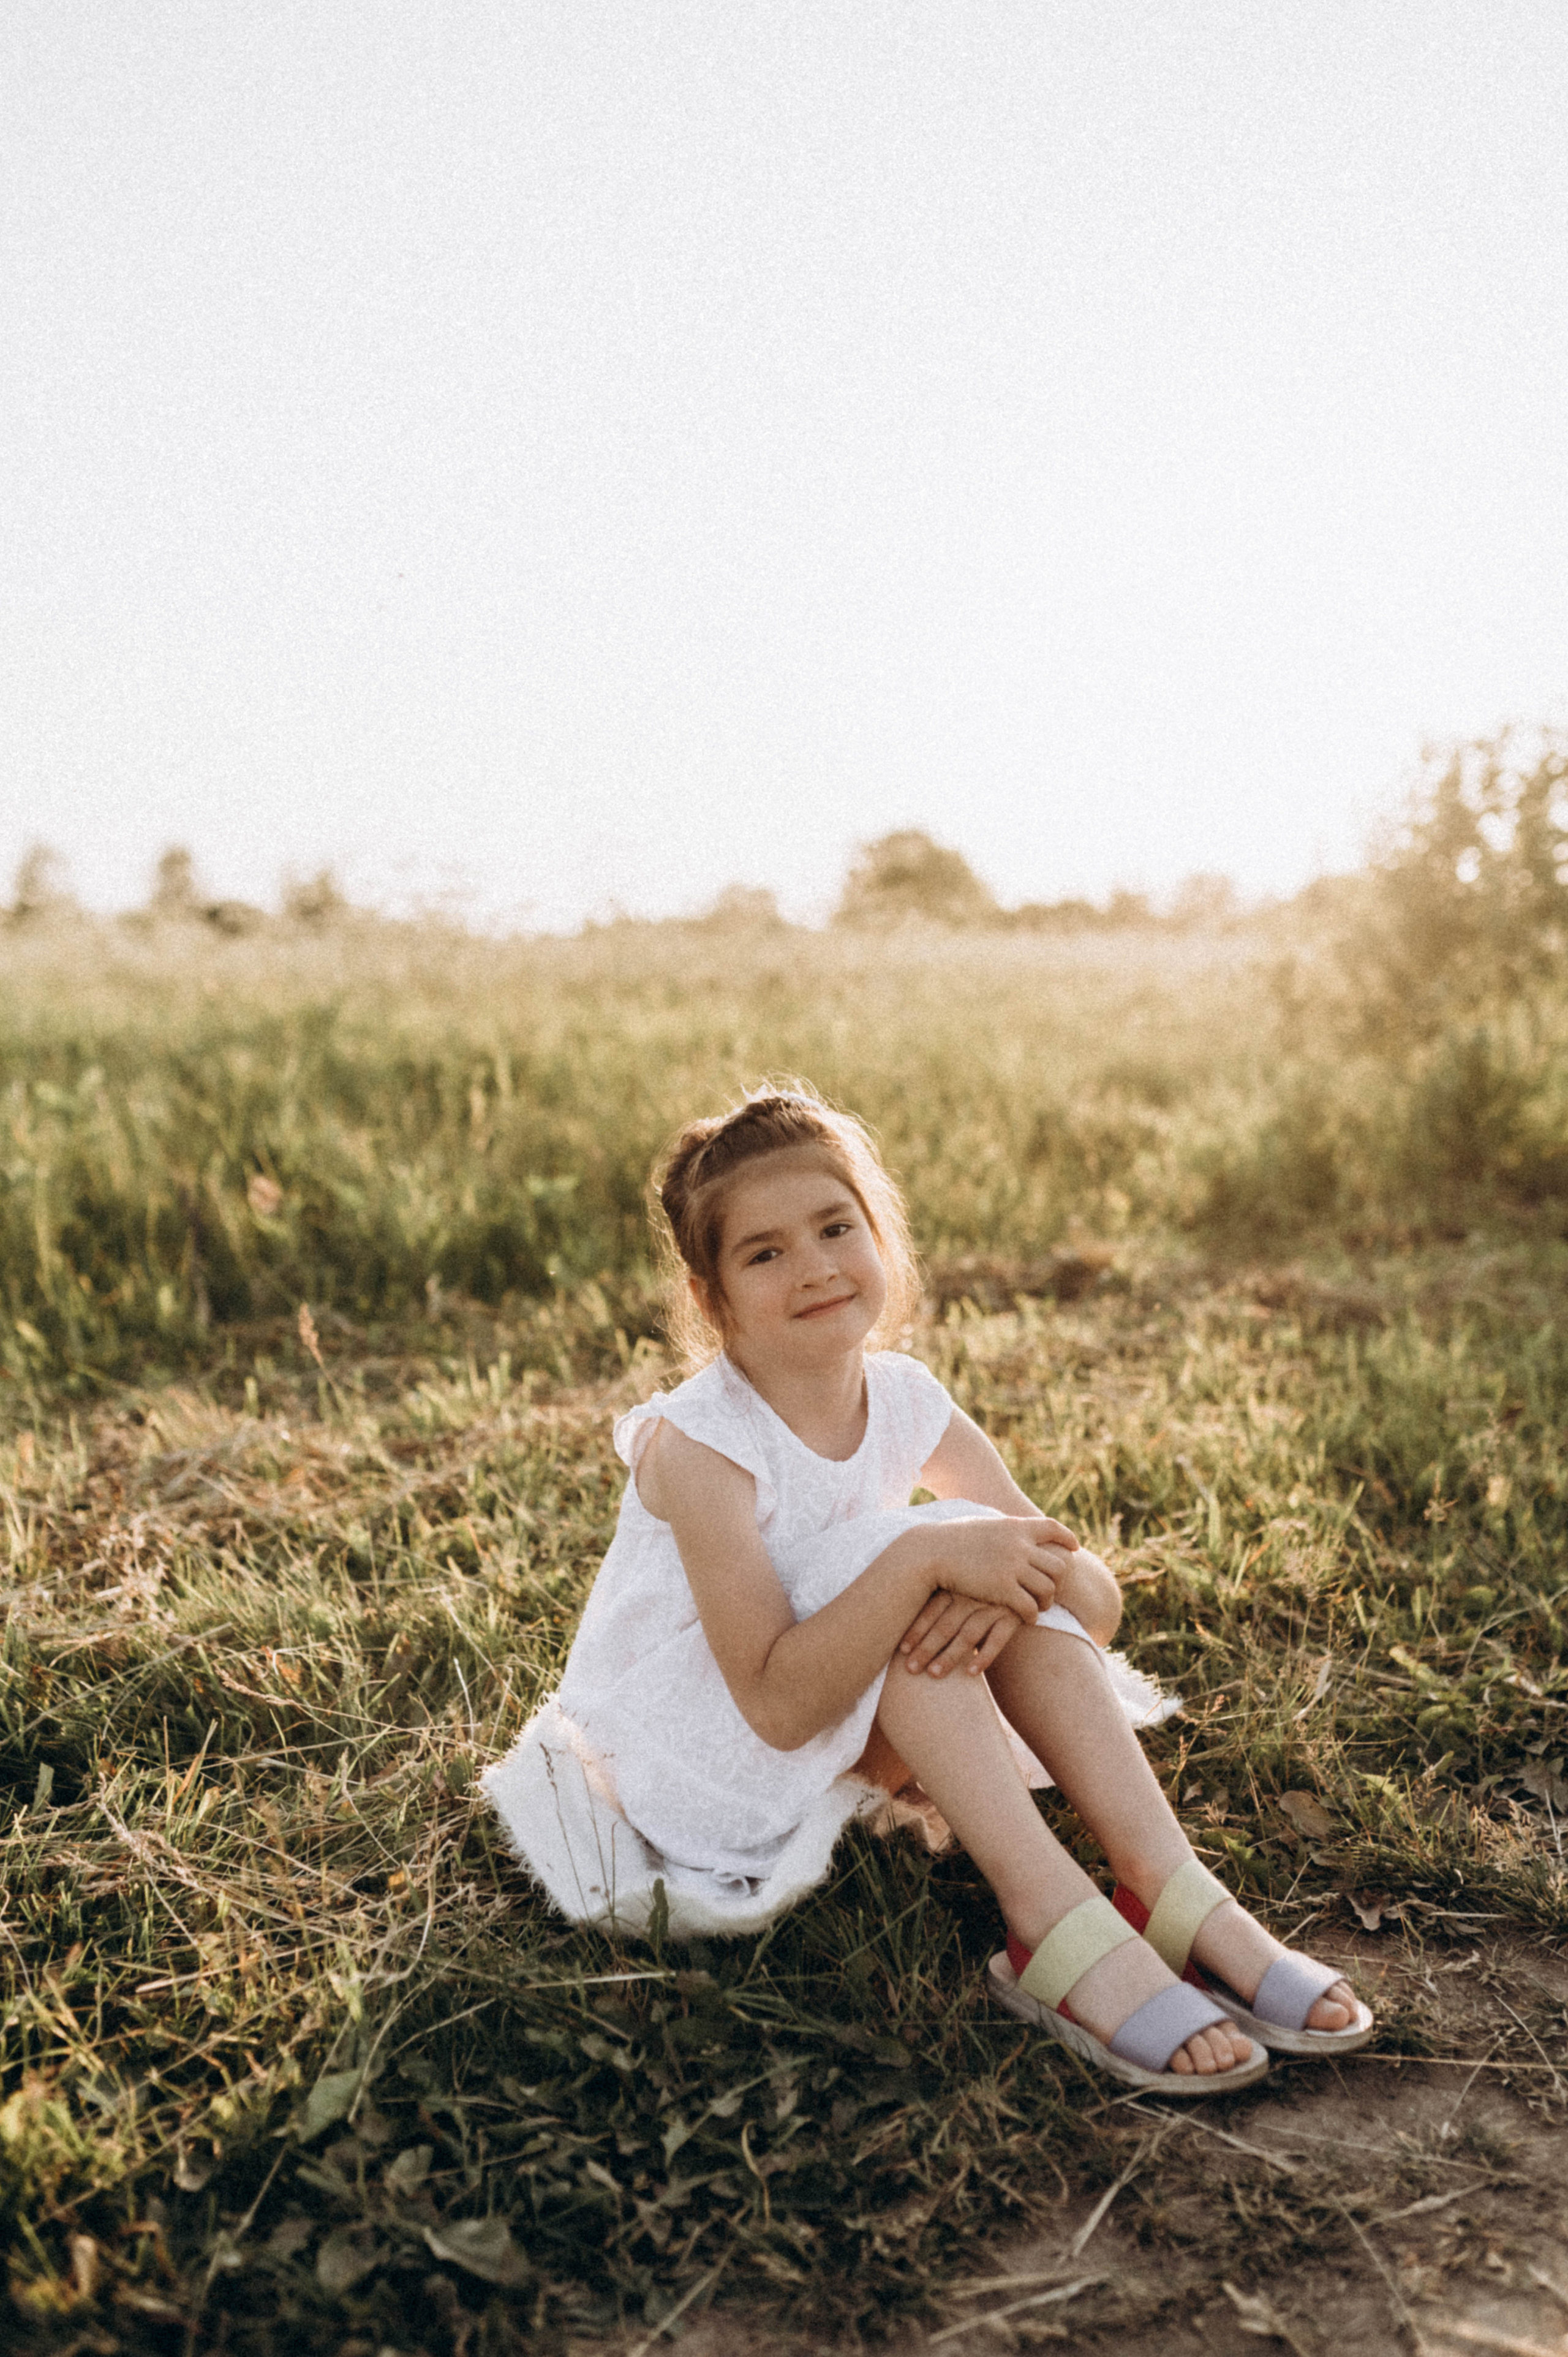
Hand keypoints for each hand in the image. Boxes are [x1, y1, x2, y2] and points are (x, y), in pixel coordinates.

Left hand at [898, 1591, 1028, 1676]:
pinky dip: (985, 1657)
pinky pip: (998, 1639)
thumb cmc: (982, 1580)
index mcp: (956, 1584)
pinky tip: (970, 1674)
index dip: (916, 1630)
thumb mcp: (962, 1581)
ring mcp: (993, 1604)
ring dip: (950, 1656)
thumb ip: (940, 1594)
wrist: (1025, 1568)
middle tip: (911, 1669)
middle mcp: (973, 1594)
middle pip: (945, 1624)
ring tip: (934, 1675)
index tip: (901, 1650)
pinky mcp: (1014, 1615)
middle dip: (926, 1648)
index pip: (931, 1609)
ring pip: (968, 1634)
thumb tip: (903, 1615)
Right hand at [918, 1515, 1074, 1620]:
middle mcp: (1020, 1545)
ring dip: (1047, 1600)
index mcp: (1015, 1526)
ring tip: (1040, 1606)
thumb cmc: (950, 1539)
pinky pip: (1030, 1606)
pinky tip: (1027, 1618)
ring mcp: (1013, 1566)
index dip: (1066, 1537)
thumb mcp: (982, 1524)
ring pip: (1048, 1588)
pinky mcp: (1003, 1588)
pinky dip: (1032, 1614)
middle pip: (1057, 1564)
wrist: (930, 1552)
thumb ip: (1001, 1527)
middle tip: (1053, 1590)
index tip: (1074, 1547)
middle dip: (1059, 1579)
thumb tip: (1010, 1525)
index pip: (1052, 1527)